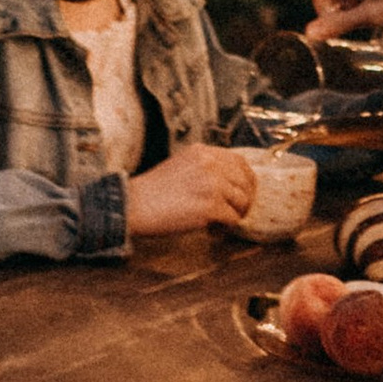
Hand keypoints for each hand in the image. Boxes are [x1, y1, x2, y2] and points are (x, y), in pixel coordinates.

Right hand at [125, 140, 259, 239]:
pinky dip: (225, 227)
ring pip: (242, 202)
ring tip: (219, 222)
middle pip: (245, 182)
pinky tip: (212, 229)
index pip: (240, 162)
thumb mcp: (182, 165)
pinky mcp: (210, 206)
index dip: (247, 180)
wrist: (134, 204)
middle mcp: (210, 164)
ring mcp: (212, 184)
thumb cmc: (154, 191)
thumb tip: (230, 183)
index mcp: (203, 152)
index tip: (245, 193)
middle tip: (236, 213)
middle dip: (244, 200)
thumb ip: (205, 168)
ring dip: (235, 214)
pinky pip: (233, 219)